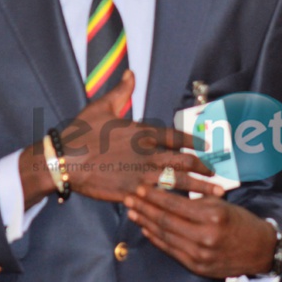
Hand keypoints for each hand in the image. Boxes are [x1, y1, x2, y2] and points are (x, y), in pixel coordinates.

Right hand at [20, 71, 214, 205]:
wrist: (63, 160)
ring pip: (179, 181)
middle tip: (218, 175)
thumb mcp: (102, 106)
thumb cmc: (81, 132)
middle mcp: (147, 153)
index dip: (195, 142)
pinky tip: (188, 208)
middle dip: (205, 168)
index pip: (177, 136)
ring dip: (200, 188)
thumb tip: (131, 73)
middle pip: (185, 161)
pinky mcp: (132, 192)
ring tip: (217, 195)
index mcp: (142, 131)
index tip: (208, 146)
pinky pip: (161, 198)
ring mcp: (141, 174)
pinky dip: (178, 203)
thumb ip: (122, 91)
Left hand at [124, 185, 277, 277]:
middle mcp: (205, 237)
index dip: (155, 196)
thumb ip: (196, 198)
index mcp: (213, 216)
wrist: (259, 249)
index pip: (176, 204)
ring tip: (133, 212)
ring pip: (166, 236)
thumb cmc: (239, 220)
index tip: (141, 187)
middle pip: (166, 220)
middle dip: (145, 208)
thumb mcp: (221, 203)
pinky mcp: (197, 267)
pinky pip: (171, 251)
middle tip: (129, 198)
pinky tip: (147, 229)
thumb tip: (168, 188)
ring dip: (146, 223)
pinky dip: (157, 239)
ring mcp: (200, 255)